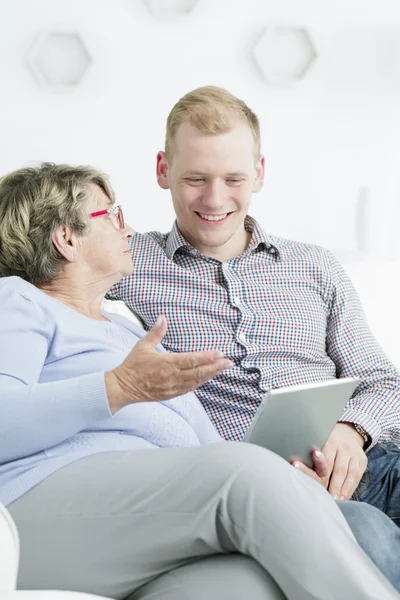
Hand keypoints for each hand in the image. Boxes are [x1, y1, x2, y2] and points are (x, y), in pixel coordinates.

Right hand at [107, 315, 232, 412]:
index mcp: (167, 363)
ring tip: (222, 368)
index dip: (207, 357)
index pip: (192, 360)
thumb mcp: (143, 345)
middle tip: (229, 362)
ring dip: (210, 375)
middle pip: (199, 372)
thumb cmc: (132, 365)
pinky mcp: (171, 394)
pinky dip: (200, 382)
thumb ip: (156, 332)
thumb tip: (164, 317)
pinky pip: (189, 388)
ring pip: (196, 381)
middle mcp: (172, 377)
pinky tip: (207, 377)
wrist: (123, 387)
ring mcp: (172, 387)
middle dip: (215, 367)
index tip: (220, 353)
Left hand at [292, 423, 367, 499]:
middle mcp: (343, 447)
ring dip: (343, 490)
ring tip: (337, 500)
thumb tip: (299, 471)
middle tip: (328, 498)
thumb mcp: (319, 442)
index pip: (325, 461)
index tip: (316, 486)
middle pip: (338, 470)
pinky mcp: (362, 460)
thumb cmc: (326, 441)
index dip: (320, 474)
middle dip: (333, 486)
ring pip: (350, 474)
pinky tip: (345, 497)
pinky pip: (357, 476)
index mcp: (330, 441)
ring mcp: (354, 453)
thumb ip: (313, 456)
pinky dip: (351, 488)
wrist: (347, 431)